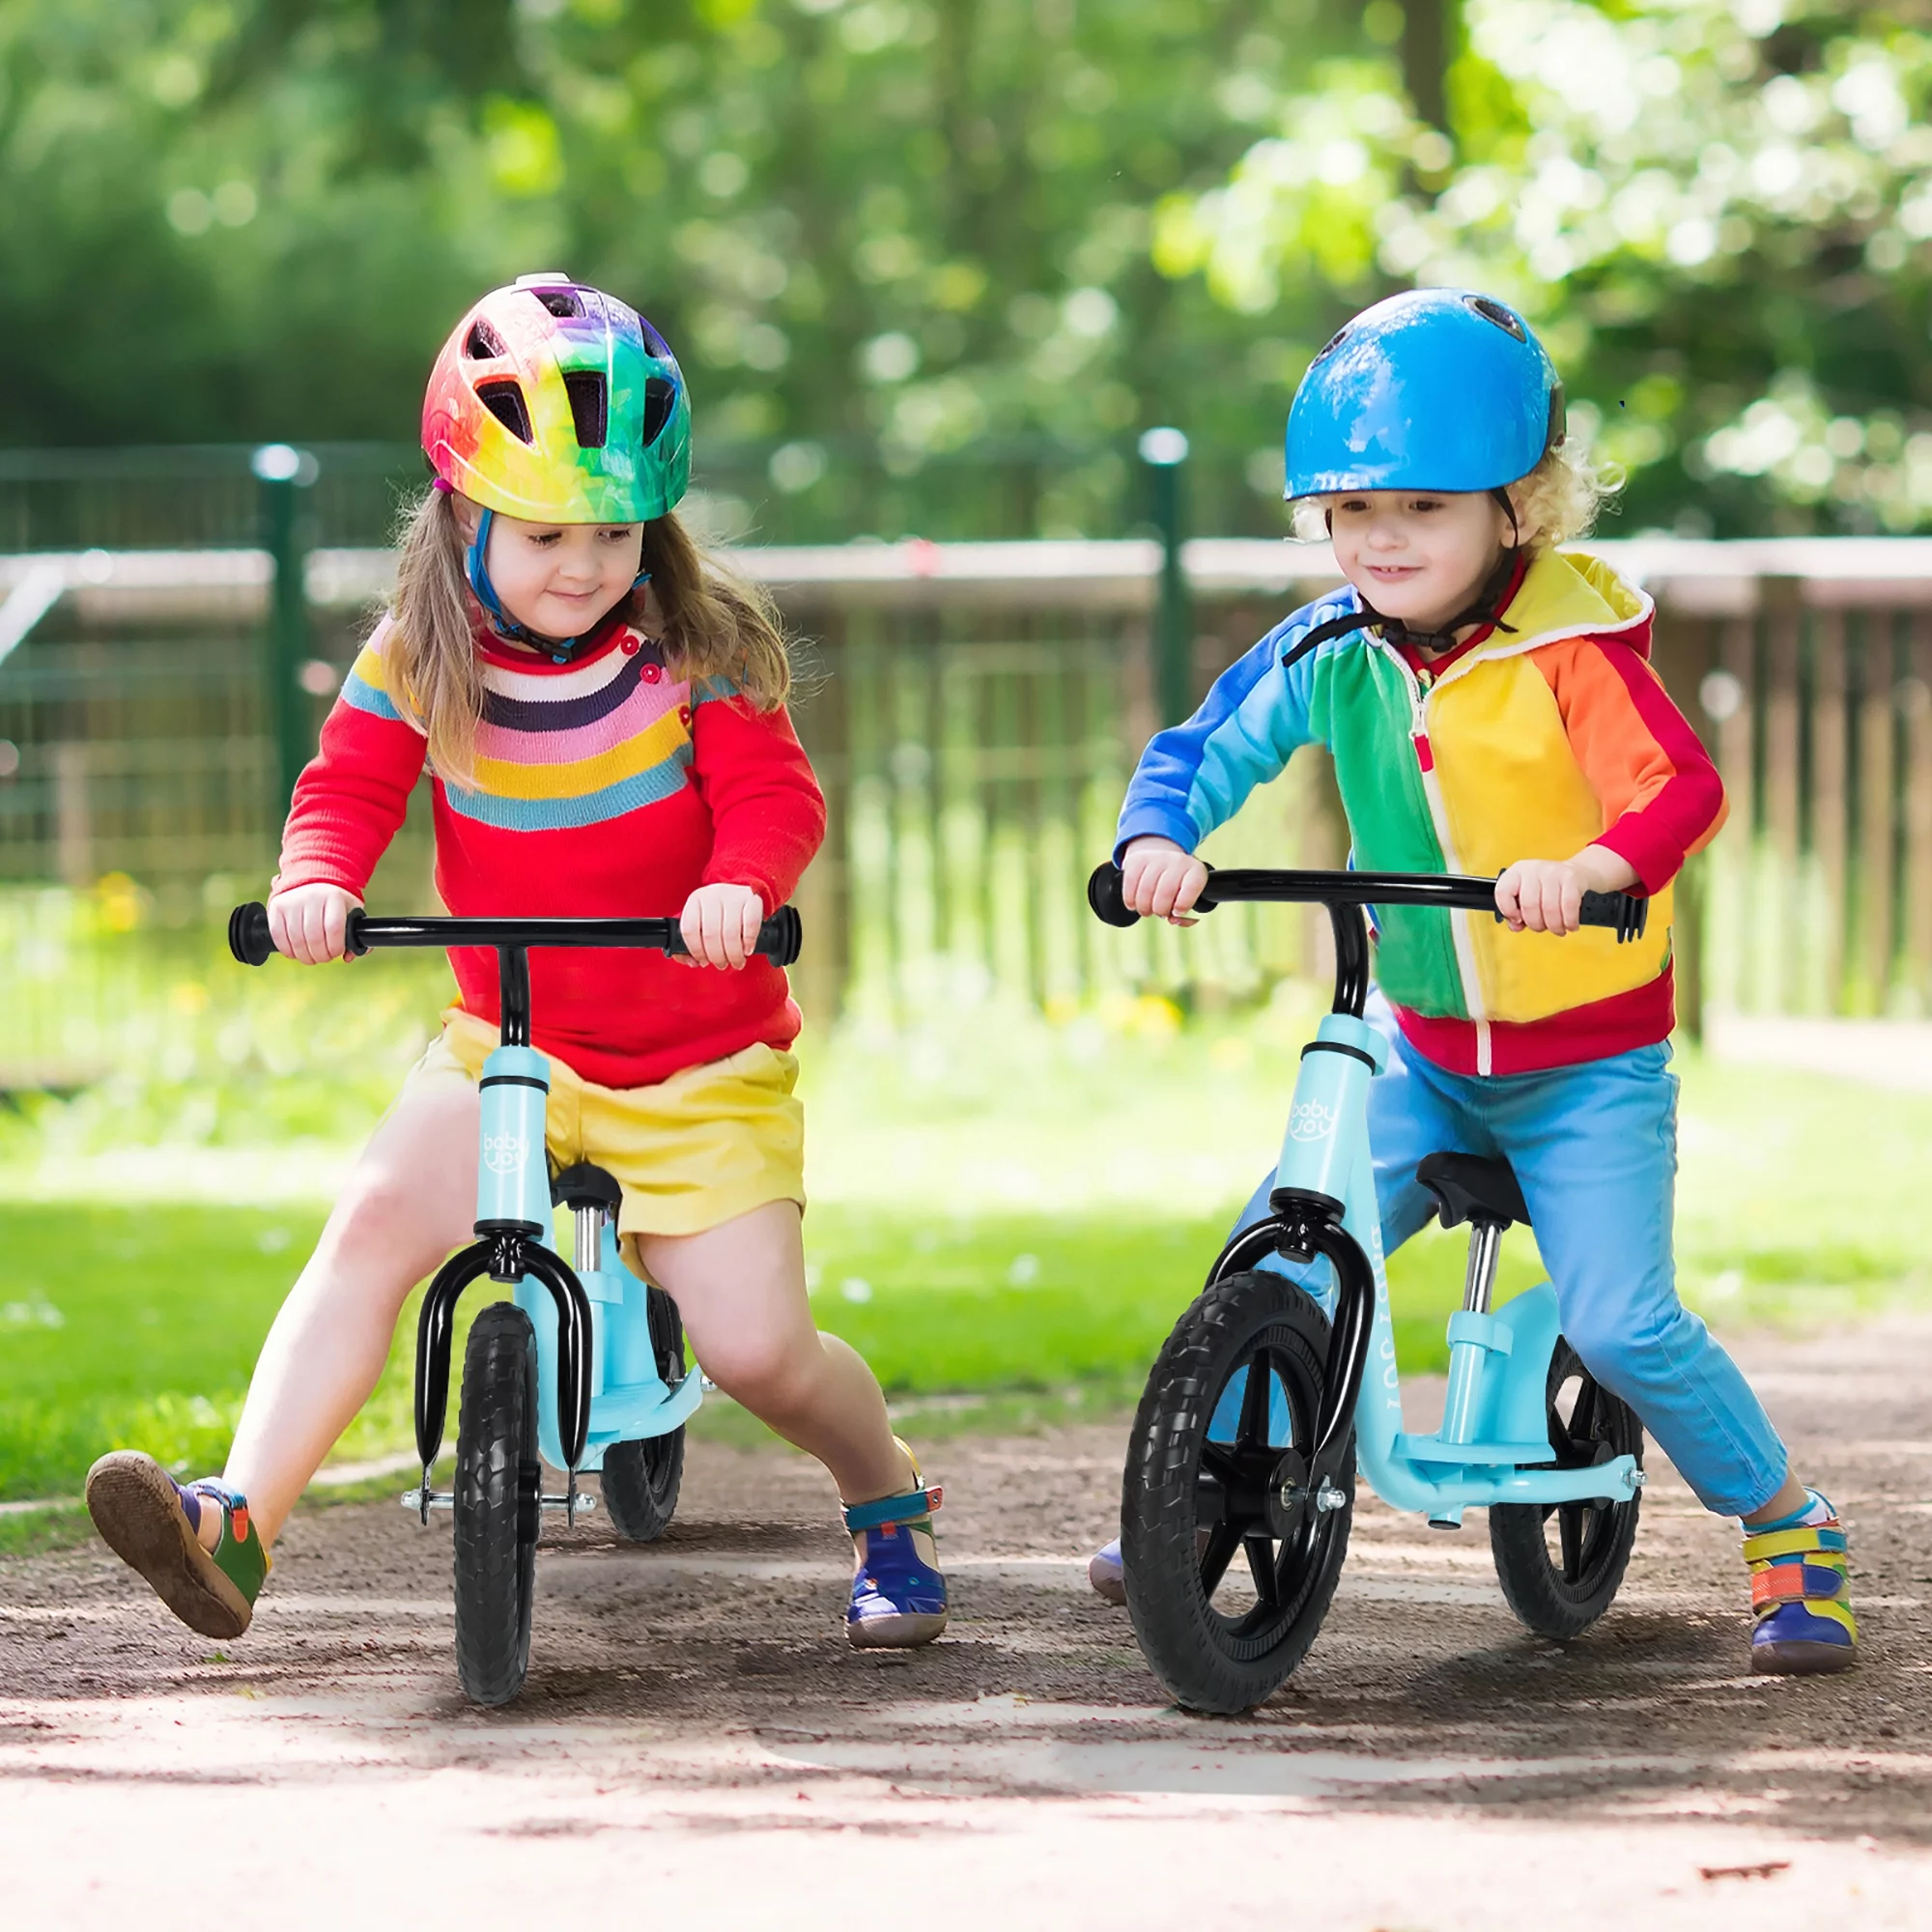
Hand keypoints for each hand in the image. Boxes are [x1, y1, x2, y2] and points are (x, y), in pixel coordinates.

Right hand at [267, 882, 361, 963]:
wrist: (313, 879)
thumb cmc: (335, 901)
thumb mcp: (351, 911)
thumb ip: (355, 934)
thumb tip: (349, 957)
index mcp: (334, 898)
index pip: (334, 928)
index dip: (335, 947)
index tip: (337, 953)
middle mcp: (312, 897)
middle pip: (314, 937)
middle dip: (320, 955)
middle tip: (323, 957)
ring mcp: (292, 902)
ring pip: (296, 940)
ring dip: (304, 956)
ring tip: (310, 957)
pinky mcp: (276, 907)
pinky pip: (278, 935)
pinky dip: (287, 949)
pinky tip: (295, 952)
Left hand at [679, 882, 765, 969]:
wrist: (743, 893)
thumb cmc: (719, 912)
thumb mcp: (701, 921)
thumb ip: (690, 944)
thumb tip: (692, 961)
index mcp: (695, 901)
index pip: (689, 929)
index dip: (696, 950)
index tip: (702, 961)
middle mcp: (712, 896)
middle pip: (710, 934)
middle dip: (717, 956)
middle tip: (721, 965)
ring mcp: (733, 896)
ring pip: (730, 933)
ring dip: (733, 954)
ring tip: (736, 961)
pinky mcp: (752, 899)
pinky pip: (750, 925)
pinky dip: (748, 942)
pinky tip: (747, 950)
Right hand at [1121, 835, 1209, 924]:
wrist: (1161, 861)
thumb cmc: (1176, 888)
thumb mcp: (1186, 897)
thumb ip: (1182, 913)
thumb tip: (1173, 920)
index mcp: (1196, 871)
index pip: (1192, 887)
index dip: (1183, 904)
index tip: (1177, 911)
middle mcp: (1178, 861)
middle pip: (1166, 891)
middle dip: (1160, 910)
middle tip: (1159, 912)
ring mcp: (1157, 858)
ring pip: (1146, 889)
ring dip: (1144, 907)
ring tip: (1146, 910)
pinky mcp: (1137, 859)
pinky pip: (1130, 883)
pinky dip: (1130, 899)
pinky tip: (1133, 904)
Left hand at [1495, 845, 1637, 935]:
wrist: (1576, 872)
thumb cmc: (1546, 888)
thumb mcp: (1526, 894)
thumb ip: (1515, 913)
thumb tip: (1516, 926)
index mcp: (1516, 872)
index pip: (1503, 892)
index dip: (1508, 911)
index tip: (1517, 920)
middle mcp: (1533, 869)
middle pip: (1529, 904)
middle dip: (1536, 924)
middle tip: (1542, 928)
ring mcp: (1553, 872)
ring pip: (1549, 908)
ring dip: (1554, 926)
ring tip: (1557, 929)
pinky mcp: (1572, 878)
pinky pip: (1569, 906)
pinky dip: (1569, 921)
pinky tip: (1570, 925)